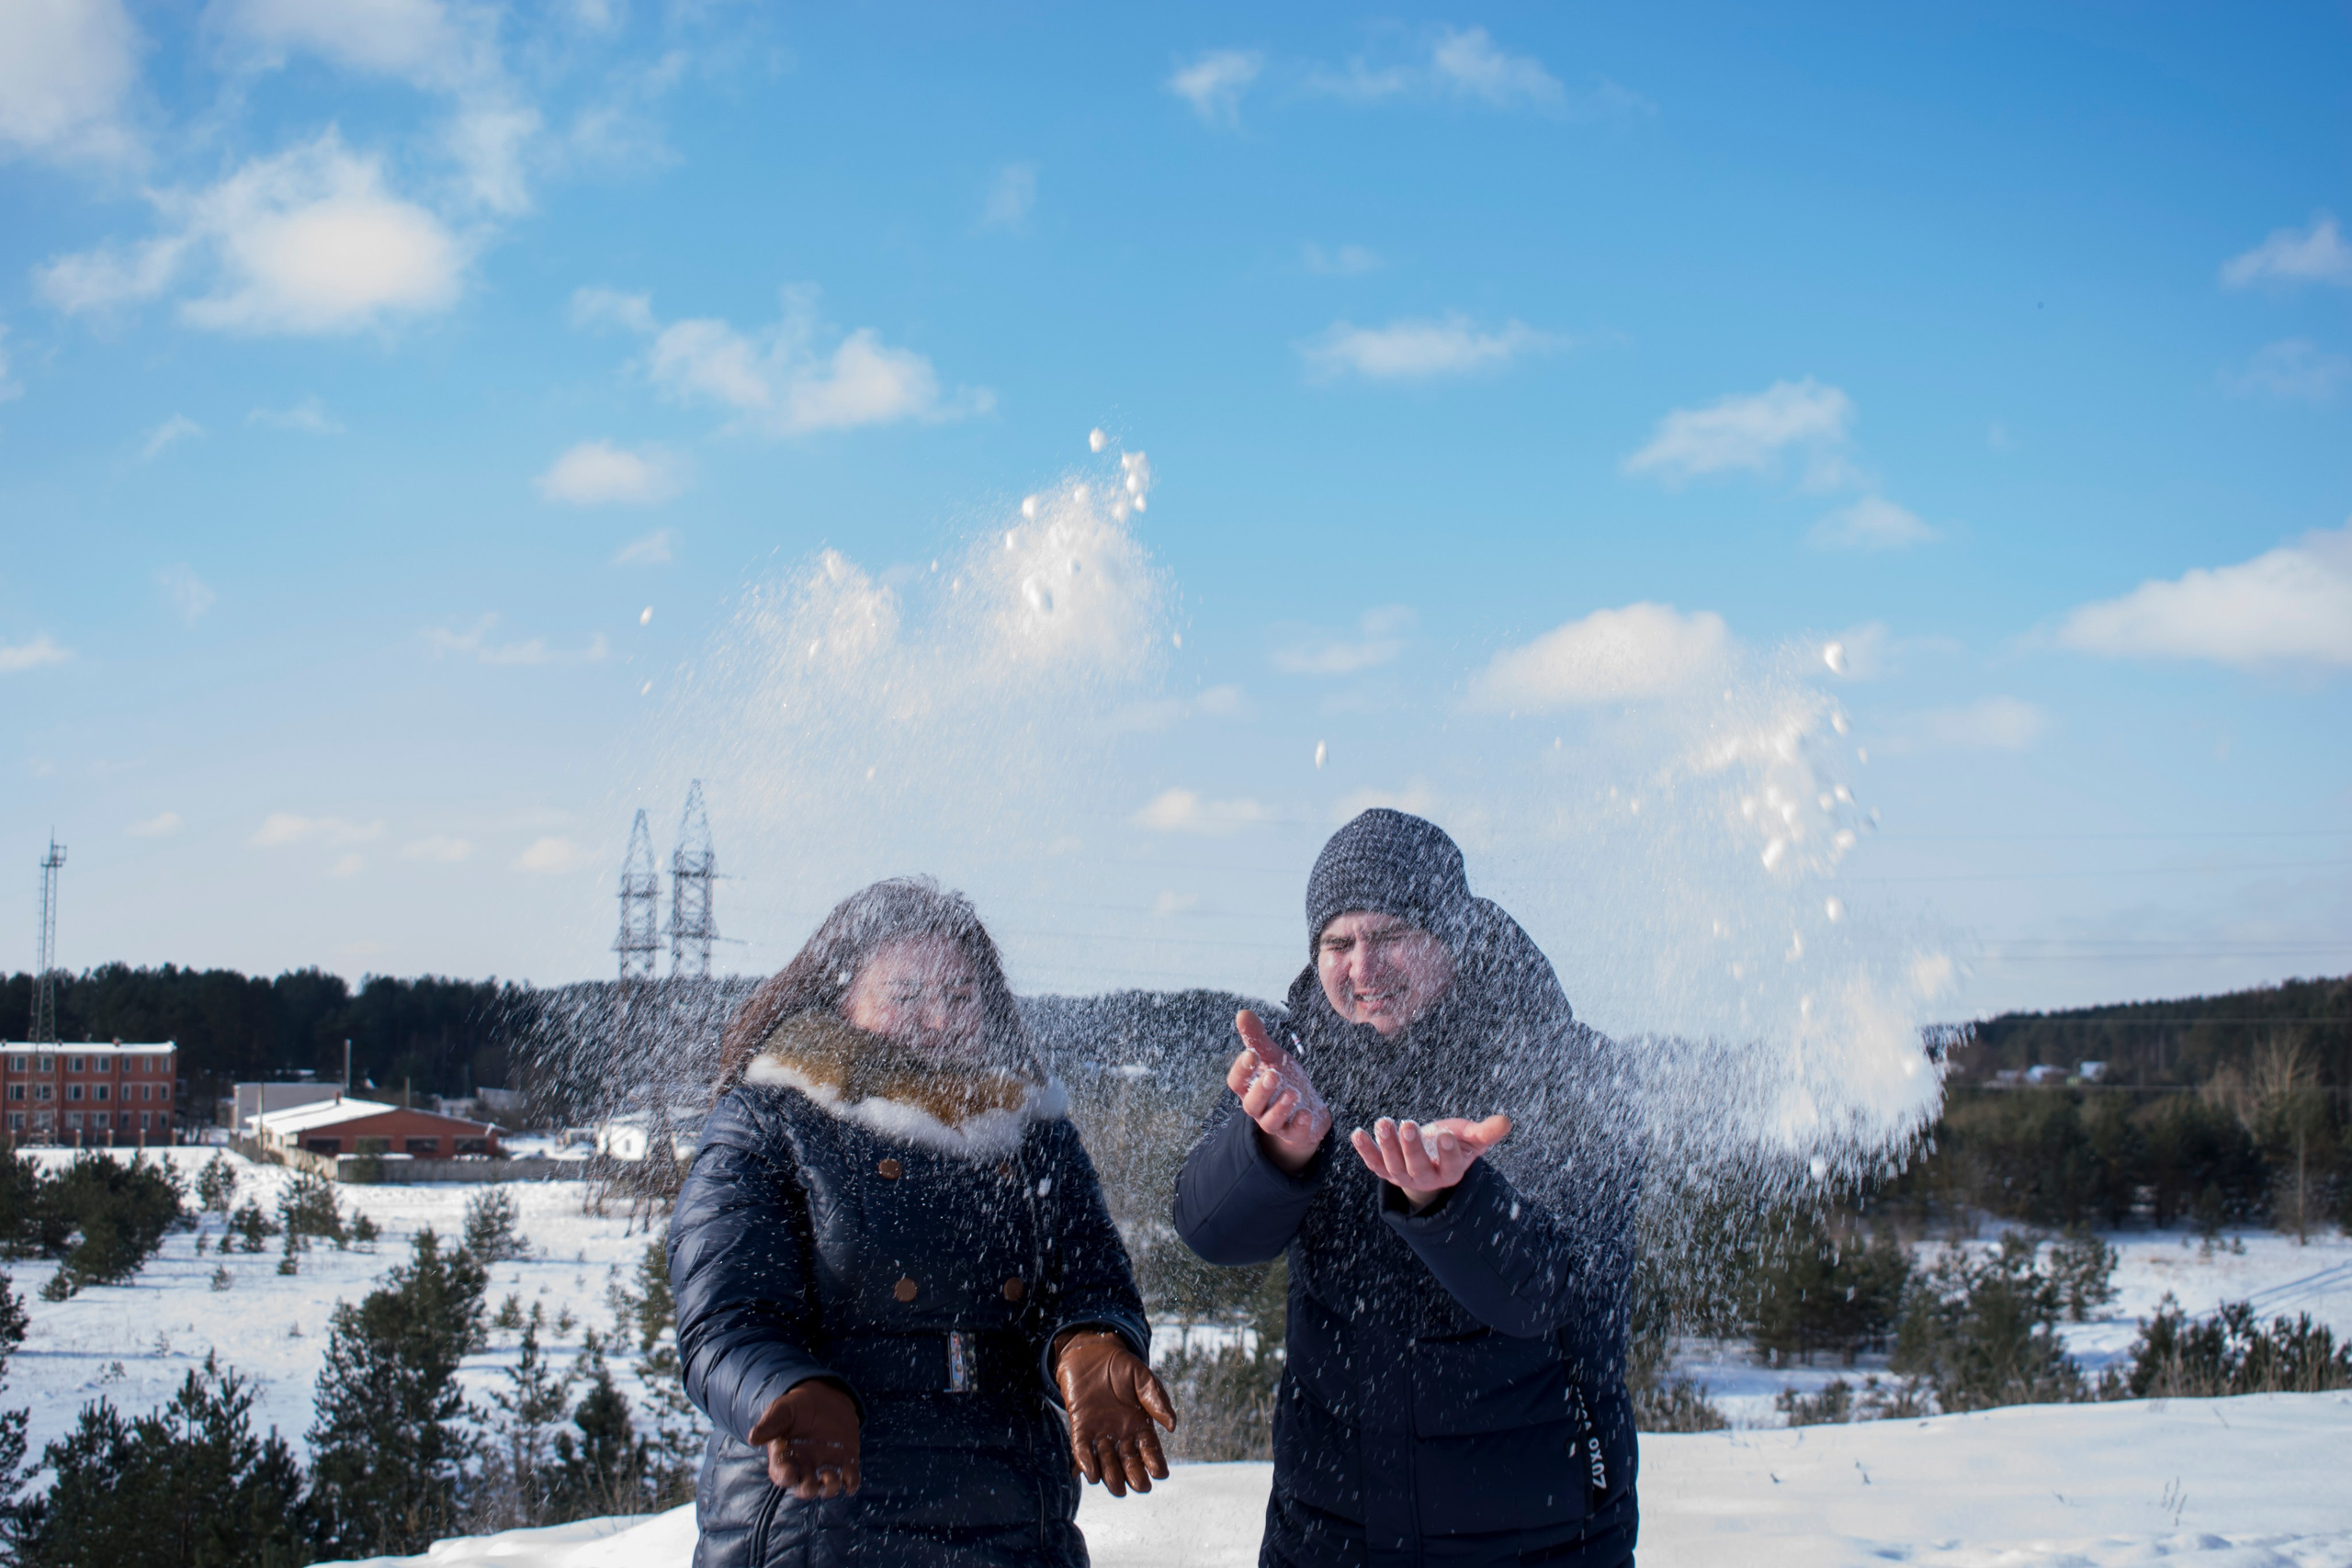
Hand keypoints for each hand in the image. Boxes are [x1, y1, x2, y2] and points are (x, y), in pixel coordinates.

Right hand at [747, 1379, 860, 1499]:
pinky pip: (850, 1478)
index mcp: (786, 1458)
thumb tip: (753, 1438)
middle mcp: (805, 1467)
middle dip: (807, 1489)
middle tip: (811, 1482)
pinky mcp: (846, 1461)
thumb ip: (770, 1423)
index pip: (782, 1474)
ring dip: (829, 1487)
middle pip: (804, 1487)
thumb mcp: (782, 1410)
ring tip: (830, 1476)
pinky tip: (851, 1480)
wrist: (823, 1399)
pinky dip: (851, 1483)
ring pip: (827, 1487)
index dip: (785, 1477)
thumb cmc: (796, 1408)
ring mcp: (826, 1466)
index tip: (789, 1473)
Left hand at [1052, 1329, 1176, 1496]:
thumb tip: (1172, 1426)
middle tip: (1140, 1486)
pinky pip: (1081, 1449)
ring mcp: (1099, 1433)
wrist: (1091, 1352)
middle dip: (1135, 1477)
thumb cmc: (1121, 1365)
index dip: (1156, 1464)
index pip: (1150, 1451)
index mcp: (1140, 1425)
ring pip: (1106, 1463)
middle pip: (1129, 1463)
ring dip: (1111, 1477)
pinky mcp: (1079, 1427)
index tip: (1161, 1474)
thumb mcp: (1143, 1379)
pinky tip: (1091, 1474)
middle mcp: (1120, 1435)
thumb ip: (1157, 1401)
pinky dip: (1085, 1461)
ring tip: (1117, 1487)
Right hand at [1226, 1010, 1332, 1175]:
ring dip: (1280, 1108)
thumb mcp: (1272, 1057)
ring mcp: (1276, 1123)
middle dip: (1261, 1090)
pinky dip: (1299, 1124)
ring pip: (1270, 1122)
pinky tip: (1306, 1113)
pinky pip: (1294, 1133)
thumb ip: (1257, 1039)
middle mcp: (1259, 1108)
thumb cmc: (1283, 1080)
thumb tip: (1243, 1012)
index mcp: (1249, 1088)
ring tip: (1293, 1092)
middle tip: (1274, 1074)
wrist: (1306, 1110)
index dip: (1242, 1069)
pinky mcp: (1295, 1133)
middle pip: (1251, 1104)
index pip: (1236, 1082)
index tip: (1252, 1054)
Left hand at [1349, 1114, 1511, 1211]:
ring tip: (1383, 1122)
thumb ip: (1486, 1132)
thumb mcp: (1471, 1138)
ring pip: (1393, 1166)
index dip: (1449, 1153)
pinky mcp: (1385, 1171)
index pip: (1450, 1166)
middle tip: (1408, 1124)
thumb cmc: (1454, 1143)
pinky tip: (1358, 1133)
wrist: (1431, 1157)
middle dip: (1412, 1147)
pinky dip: (1365, 1150)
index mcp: (1450, 1173)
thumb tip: (1506, 1121)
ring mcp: (1404, 1177)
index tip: (1447, 1135)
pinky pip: (1374, 1163)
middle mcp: (1426, 1179)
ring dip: (1386, 1145)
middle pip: (1418, 1167)